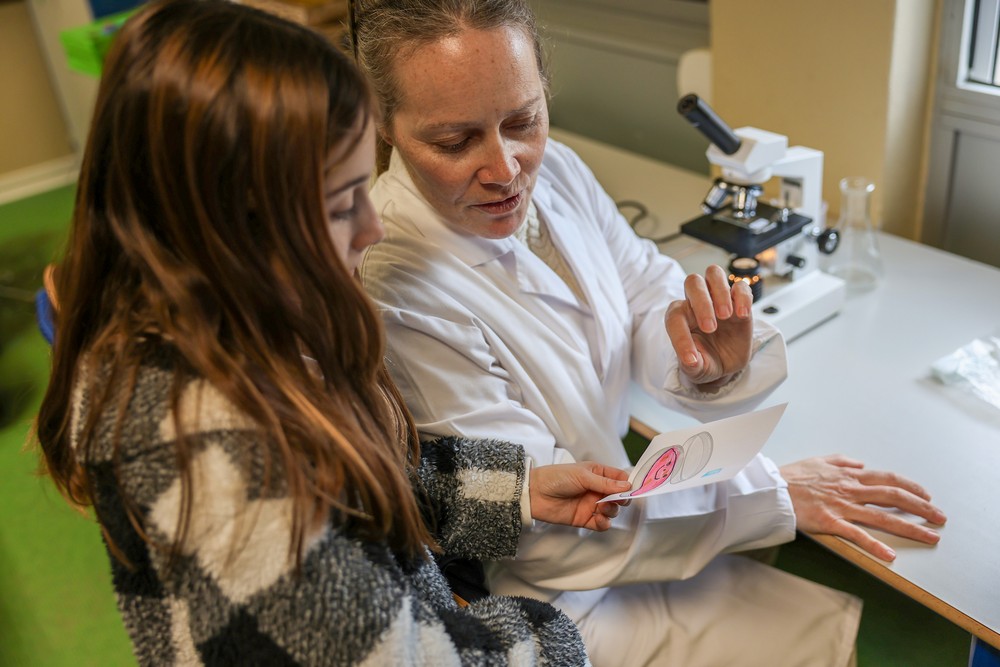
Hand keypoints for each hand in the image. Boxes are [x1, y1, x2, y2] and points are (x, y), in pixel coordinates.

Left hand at [529, 462, 631, 530]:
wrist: (534, 493)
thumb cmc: (557, 477)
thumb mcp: (583, 475)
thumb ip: (605, 482)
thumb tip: (628, 485)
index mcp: (597, 473)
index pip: (620, 478)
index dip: (629, 484)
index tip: (635, 490)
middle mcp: (597, 489)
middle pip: (619, 496)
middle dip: (622, 499)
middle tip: (617, 500)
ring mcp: (591, 504)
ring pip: (612, 511)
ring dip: (612, 510)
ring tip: (602, 508)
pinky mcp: (584, 519)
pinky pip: (601, 524)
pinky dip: (604, 523)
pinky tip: (599, 519)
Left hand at [665, 265, 753, 388]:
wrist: (725, 364)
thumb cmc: (705, 362)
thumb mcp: (695, 370)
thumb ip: (691, 365)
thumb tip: (692, 360)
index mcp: (679, 317)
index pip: (674, 316)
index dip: (680, 336)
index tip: (692, 358)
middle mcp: (696, 302)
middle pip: (693, 282)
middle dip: (702, 302)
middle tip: (710, 328)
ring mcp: (718, 299)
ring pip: (714, 274)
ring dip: (720, 292)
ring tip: (725, 316)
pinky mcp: (739, 301)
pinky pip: (741, 286)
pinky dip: (742, 297)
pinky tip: (742, 315)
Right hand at [780, 454, 946, 560]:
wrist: (770, 488)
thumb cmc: (791, 475)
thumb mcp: (818, 460)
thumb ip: (842, 461)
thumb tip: (860, 464)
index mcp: (849, 476)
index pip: (888, 479)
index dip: (911, 487)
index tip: (926, 496)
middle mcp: (850, 490)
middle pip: (894, 497)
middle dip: (921, 508)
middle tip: (940, 518)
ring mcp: (841, 507)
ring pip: (882, 517)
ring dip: (909, 527)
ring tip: (929, 537)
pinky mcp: (829, 522)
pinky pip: (856, 535)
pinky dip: (874, 545)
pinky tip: (890, 555)